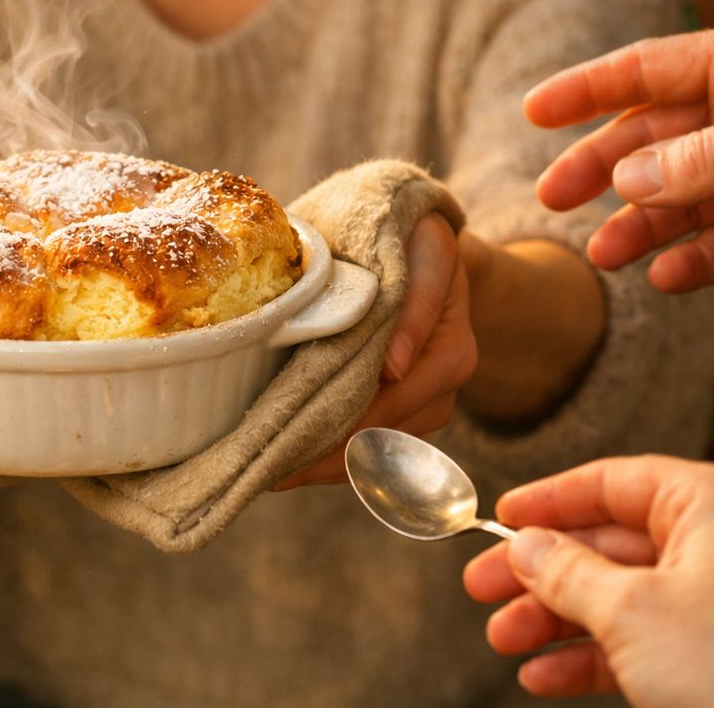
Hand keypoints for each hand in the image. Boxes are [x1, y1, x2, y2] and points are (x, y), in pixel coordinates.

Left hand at [277, 213, 476, 486]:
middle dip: (320, 458)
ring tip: (265, 472)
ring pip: (371, 450)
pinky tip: (287, 458)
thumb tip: (394, 368)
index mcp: (450, 356)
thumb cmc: (419, 240)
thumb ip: (418, 301)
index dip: (337, 431)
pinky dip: (328, 451)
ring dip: (321, 462)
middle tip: (263, 472)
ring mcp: (424, 405)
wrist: (428, 245)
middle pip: (376, 440)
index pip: (386, 408)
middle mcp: (441, 391)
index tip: (287, 448)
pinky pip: (367, 442)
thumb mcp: (426, 251)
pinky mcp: (404, 409)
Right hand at [462, 455, 713, 706]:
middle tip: (482, 589)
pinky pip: (648, 638)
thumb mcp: (630, 611)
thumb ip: (565, 571)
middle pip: (610, 543)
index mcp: (713, 503)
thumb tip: (525, 546)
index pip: (612, 482)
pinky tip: (545, 675)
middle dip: (540, 574)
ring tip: (505, 641)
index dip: (547, 501)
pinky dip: (595, 653)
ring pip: (623, 595)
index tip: (498, 519)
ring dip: (557, 619)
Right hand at [526, 20, 713, 290]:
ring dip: (640, 224)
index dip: (588, 89)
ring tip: (604, 253)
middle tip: (552, 199)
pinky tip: (664, 276)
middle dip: (603, 168)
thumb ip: (695, 162)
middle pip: (655, 136)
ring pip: (681, 195)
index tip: (532, 112)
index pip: (650, 69)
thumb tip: (626, 181)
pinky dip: (691, 259)